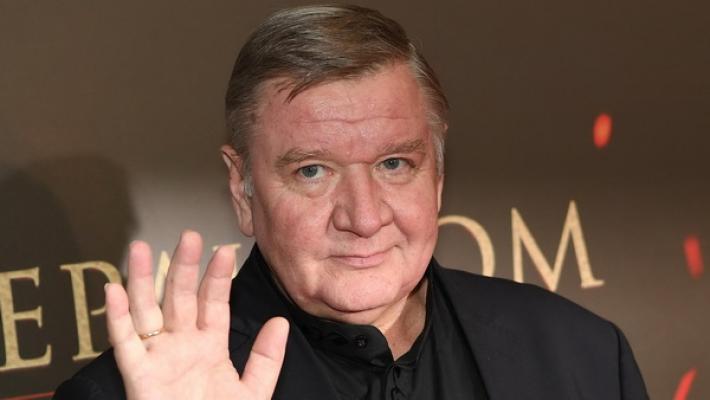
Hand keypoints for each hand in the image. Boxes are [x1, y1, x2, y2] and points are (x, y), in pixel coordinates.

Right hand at [105, 231, 288, 399]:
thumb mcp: (252, 393)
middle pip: (182, 299)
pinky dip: (116, 318)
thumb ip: (266, 359)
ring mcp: (158, 358)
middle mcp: (182, 346)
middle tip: (190, 235)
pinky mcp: (137, 376)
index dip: (218, 278)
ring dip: (145, 281)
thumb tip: (280, 322)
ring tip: (143, 248)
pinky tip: (114, 289)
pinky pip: (124, 343)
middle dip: (185, 268)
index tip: (225, 249)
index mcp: (211, 348)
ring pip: (149, 311)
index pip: (214, 304)